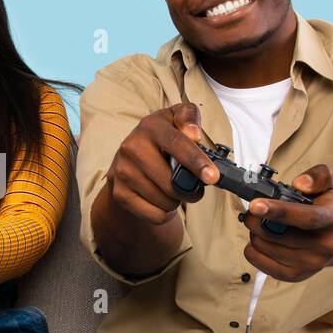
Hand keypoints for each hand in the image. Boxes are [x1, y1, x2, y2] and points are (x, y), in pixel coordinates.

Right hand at [106, 102, 219, 224]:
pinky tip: (161, 200)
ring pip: (165, 201)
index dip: (196, 161)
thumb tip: (193, 134)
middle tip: (193, 187)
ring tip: (172, 190)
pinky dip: (164, 212)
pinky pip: (155, 215)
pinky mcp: (119, 193)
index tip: (212, 177)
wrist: (126, 160)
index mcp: (150, 126)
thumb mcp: (175, 119)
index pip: (176, 144)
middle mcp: (131, 147)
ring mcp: (123, 172)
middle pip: (172, 183)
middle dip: (191, 191)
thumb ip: (189, 117)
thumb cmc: (160, 140)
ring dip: (176, 201)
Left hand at [240, 164, 332, 281]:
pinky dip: (253, 249)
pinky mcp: (295, 276)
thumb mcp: (327, 186)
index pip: (306, 217)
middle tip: (252, 211)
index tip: (255, 205)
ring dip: (255, 233)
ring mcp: (311, 264)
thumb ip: (318, 176)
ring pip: (266, 247)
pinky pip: (260, 262)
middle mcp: (327, 246)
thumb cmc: (324, 210)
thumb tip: (300, 183)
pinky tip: (262, 240)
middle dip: (256, 220)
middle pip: (279, 234)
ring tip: (262, 225)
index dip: (278, 210)